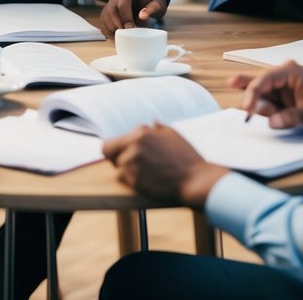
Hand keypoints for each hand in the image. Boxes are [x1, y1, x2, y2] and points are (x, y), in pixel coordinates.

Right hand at [97, 0, 168, 37]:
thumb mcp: (158, 2)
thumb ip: (152, 8)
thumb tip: (142, 16)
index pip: (122, 6)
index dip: (126, 20)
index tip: (133, 30)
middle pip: (112, 12)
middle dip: (120, 26)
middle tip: (130, 35)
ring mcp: (110, 2)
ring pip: (106, 18)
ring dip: (114, 29)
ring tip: (126, 35)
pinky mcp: (107, 10)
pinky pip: (104, 22)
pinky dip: (109, 30)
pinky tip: (119, 35)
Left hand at [103, 124, 225, 208]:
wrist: (195, 180)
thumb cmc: (186, 158)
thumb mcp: (173, 135)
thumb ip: (157, 128)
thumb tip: (152, 121)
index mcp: (140, 134)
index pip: (111, 141)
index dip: (117, 147)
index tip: (122, 152)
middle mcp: (133, 147)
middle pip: (108, 153)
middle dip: (116, 157)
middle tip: (130, 162)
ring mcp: (132, 164)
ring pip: (119, 167)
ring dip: (129, 169)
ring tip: (148, 171)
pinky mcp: (134, 181)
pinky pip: (126, 180)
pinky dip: (134, 180)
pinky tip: (149, 179)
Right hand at [233, 60, 302, 134]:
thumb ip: (290, 117)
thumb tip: (272, 122)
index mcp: (290, 72)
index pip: (264, 79)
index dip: (252, 93)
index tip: (247, 110)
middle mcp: (282, 75)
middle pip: (257, 83)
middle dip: (252, 98)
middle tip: (244, 109)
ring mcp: (279, 86)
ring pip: (258, 93)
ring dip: (261, 107)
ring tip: (276, 115)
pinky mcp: (279, 96)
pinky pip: (264, 100)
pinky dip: (261, 109)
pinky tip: (264, 112)